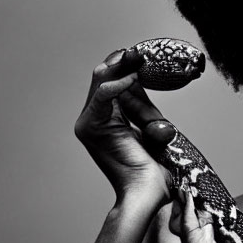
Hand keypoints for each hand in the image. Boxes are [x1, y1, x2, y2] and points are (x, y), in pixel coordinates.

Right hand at [74, 47, 169, 204]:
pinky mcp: (91, 127)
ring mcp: (89, 123)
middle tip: (141, 51)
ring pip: (102, 83)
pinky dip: (117, 85)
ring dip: (123, 71)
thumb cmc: (153, 168)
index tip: (145, 55)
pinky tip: (132, 77)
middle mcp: (93, 119)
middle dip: (123, 64)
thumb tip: (143, 83)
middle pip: (104, 80)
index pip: (114, 84)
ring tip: (139, 58)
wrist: (146, 191)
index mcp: (106, 120)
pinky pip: (102, 97)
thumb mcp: (152, 129)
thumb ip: (144, 108)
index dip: (128, 68)